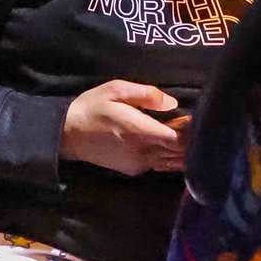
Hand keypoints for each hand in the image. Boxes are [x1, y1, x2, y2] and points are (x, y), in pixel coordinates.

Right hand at [61, 80, 187, 175]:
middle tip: (191, 127)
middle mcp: (142, 151)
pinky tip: (170, 149)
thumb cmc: (91, 108)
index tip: (193, 120)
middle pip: (178, 152)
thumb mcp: (115, 90)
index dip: (191, 131)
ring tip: (185, 139)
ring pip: (171, 162)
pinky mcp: (132, 170)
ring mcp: (138, 163)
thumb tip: (172, 103)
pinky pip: (158, 165)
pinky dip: (169, 158)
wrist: (66, 134)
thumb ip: (145, 94)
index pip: (178, 139)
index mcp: (140, 131)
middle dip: (189, 141)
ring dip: (181, 152)